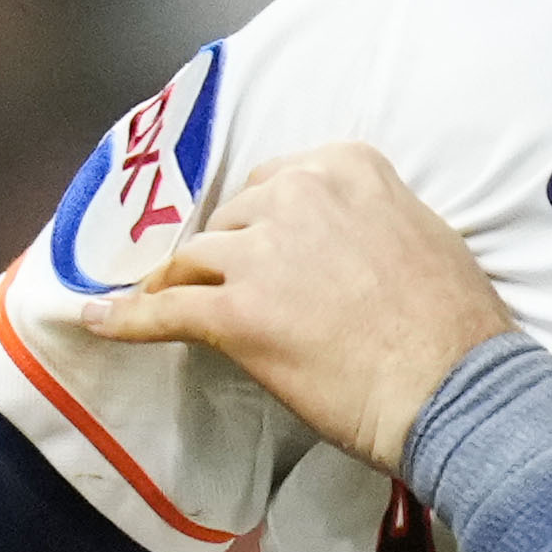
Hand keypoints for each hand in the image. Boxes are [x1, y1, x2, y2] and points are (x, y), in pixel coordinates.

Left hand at [88, 143, 514, 470]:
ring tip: (166, 304)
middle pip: (232, 217)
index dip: (260, 221)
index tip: (254, 246)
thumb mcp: (417, 232)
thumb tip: (332, 241)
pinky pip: (163, 309)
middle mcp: (298, 194)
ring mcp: (262, 252)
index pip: (274, 181)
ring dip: (186, 284)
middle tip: (235, 291)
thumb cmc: (453, 325)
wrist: (454, 386)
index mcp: (346, 165)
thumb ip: (363, 218)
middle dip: (227, 254)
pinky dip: (125, 317)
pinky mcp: (235, 311)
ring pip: (196, 259)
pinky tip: (97, 321)